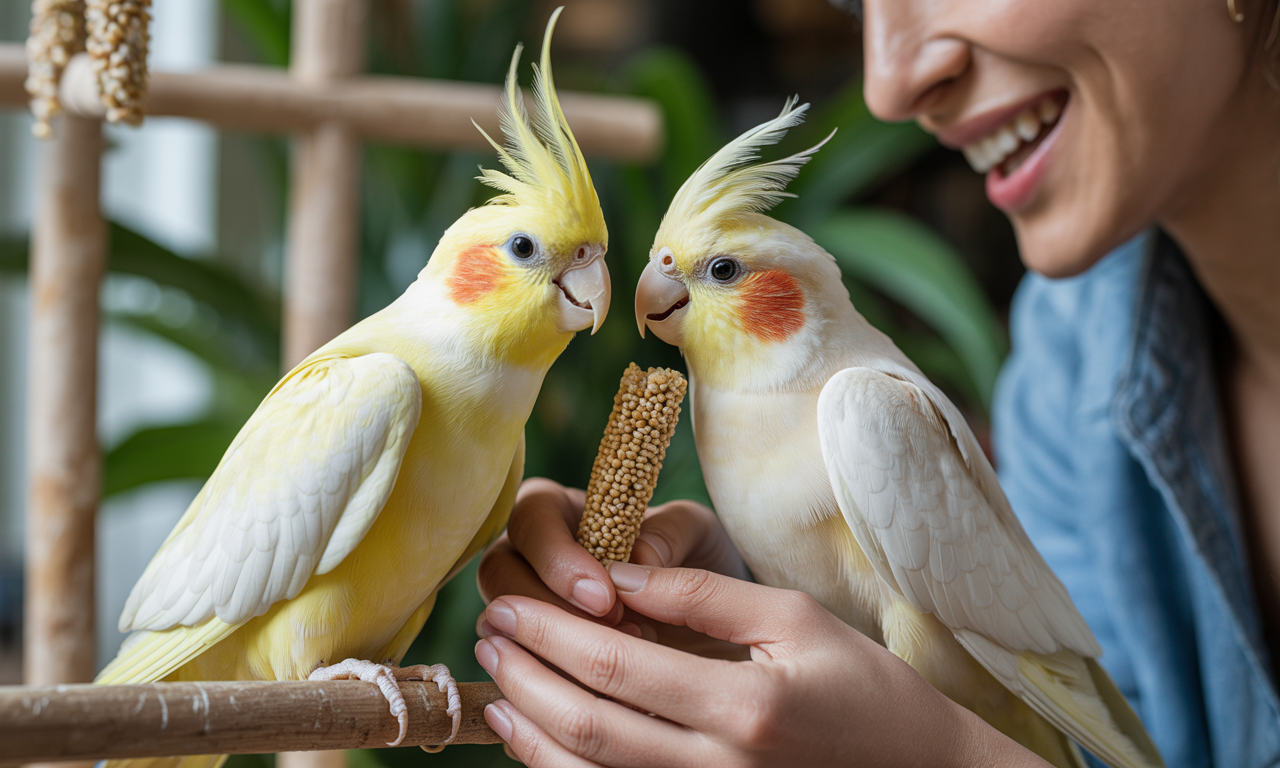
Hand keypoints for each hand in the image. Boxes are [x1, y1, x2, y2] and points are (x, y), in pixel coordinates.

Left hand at [475, 563, 1050, 767]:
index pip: (616, 665)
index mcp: (744, 705)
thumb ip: (700, 595)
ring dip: (528, 726)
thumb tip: (615, 574)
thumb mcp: (792, 617)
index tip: (509, 603)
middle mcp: (719, 766)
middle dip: (524, 676)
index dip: (549, 633)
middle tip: (488, 631)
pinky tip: (531, 735)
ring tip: (494, 679)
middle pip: (588, 724)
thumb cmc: (861, 683)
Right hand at [477, 478, 751, 655]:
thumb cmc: (693, 559)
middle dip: (549, 609)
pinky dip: (557, 682)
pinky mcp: (530, 656)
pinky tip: (606, 693)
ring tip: (621, 661)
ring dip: (551, 647)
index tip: (604, 594)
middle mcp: (527, 557)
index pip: (531, 520)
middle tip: (611, 630)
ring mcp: (522, 608)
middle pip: (499, 574)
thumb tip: (641, 555)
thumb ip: (672, 532)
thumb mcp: (695, 533)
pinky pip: (519, 670)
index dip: (557, 559)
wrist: (708, 617)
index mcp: (559, 511)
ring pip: (502, 626)